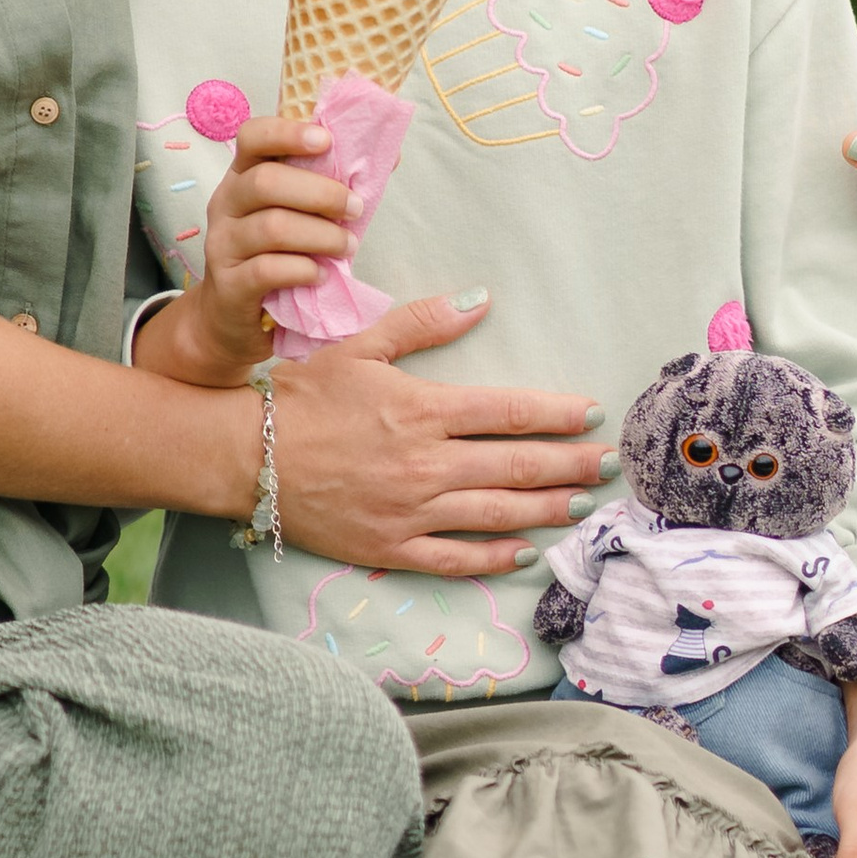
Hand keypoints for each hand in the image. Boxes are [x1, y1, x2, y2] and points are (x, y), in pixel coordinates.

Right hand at [146, 111, 355, 388]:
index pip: (252, 137)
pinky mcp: (229, 286)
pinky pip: (267, 270)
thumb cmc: (276, 256)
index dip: (287, 132)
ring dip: (320, 235)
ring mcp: (222, 245)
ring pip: (272, 228)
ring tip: (347, 246)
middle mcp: (226, 204)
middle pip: (265, 182)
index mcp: (243, 176)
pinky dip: (302, 270)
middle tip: (356, 208)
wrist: (232, 319)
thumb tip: (388, 157)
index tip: (326, 140)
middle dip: (320, 193)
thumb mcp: (297, 216)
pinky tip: (320, 275)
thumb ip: (331, 187)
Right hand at [254, 291, 617, 579]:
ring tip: (583, 505)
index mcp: (422, 409)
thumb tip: (479, 298)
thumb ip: (423, 322)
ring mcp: (410, 511)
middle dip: (571, 466)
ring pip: (497, 514)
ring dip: (546, 509)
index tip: (591, 415)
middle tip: (609, 465)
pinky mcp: (390, 549)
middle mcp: (425, 464)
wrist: (246, 456)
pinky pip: (455, 558)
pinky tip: (524, 551)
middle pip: (517, 466)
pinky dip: (495, 557)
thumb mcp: (360, 345)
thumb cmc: (302, 396)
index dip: (558, 415)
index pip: (510, 413)